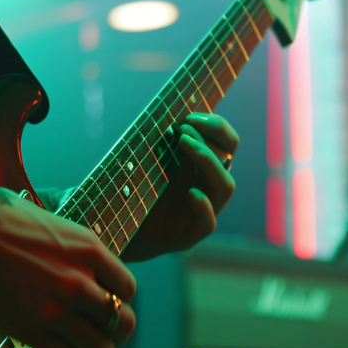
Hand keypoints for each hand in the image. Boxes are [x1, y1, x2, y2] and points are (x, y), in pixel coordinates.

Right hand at [0, 153, 136, 347]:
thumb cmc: (0, 216)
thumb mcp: (55, 223)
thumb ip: (76, 251)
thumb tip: (86, 266)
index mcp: (89, 250)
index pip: (128, 289)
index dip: (122, 300)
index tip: (113, 304)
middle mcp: (80, 281)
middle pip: (120, 320)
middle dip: (119, 331)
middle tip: (113, 336)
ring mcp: (56, 309)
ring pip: (101, 346)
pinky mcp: (31, 330)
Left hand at [123, 112, 238, 261]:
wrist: (118, 233)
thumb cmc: (132, 193)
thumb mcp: (145, 162)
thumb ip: (158, 141)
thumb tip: (161, 111)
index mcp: (201, 166)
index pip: (227, 142)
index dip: (216, 126)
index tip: (188, 116)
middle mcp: (206, 186)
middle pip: (229, 156)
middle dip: (209, 137)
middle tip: (181, 130)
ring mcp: (202, 211)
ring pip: (225, 186)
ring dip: (208, 160)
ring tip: (183, 143)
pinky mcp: (189, 235)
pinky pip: (208, 223)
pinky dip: (204, 206)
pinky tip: (192, 193)